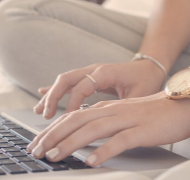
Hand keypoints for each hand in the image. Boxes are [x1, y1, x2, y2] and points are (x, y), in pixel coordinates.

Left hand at [27, 92, 189, 166]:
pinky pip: (119, 141)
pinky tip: (91, 161)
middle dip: (52, 137)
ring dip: (70, 144)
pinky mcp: (142, 130)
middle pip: (75, 122)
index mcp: (106, 109)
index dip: (51, 131)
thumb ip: (104, 124)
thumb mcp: (124, 116)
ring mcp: (127, 120)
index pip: (71, 117)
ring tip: (54, 156)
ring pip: (92, 130)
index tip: (36, 144)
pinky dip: (103, 151)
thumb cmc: (154, 114)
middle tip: (35, 152)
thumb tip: (82, 138)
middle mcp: (112, 112)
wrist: (184, 104)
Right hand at [34, 60, 166, 118]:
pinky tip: (42, 95)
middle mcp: (94, 69)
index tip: (68, 118)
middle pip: (66, 79)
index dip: (73, 103)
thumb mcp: (138, 95)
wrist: (150, 67)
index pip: (82, 87)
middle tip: (45, 115)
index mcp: (105, 72)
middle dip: (53, 97)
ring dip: (51, 95)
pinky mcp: (89, 77)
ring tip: (39, 111)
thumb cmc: (146, 80)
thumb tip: (109, 123)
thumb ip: (122, 106)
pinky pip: (68, 83)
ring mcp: (90, 72)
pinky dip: (55, 90)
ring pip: (64, 81)